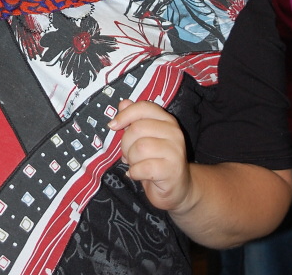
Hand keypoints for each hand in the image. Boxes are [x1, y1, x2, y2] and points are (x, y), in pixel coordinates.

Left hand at [109, 98, 192, 212]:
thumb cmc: (156, 160)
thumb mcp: (144, 138)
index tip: (113, 126)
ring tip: (136, 164)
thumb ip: (135, 120)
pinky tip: (138, 174)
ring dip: (131, 159)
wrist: (178, 188)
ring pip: (139, 148)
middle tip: (128, 154)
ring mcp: (175, 151)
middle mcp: (174, 132)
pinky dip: (134, 172)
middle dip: (126, 144)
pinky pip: (143, 168)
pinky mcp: (172, 170)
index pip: (143, 108)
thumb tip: (123, 103)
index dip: (125, 115)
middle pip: (137, 129)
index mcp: (167, 120)